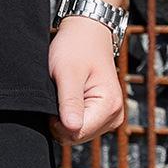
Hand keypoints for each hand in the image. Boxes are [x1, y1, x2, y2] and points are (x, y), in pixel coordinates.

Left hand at [48, 14, 124, 143]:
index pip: (76, 133)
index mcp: (109, 107)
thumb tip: (71, 129)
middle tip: (59, 90)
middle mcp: (114, 115)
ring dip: (65, 115)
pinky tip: (68, 95)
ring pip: (77, 132)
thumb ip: (70, 101)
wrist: (87, 32)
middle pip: (77, 135)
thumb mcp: (68, 72)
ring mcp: (109, 116)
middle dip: (61, 118)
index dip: (57, 121)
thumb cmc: (76, 47)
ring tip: (65, 89)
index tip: (53, 97)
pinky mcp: (102, 114)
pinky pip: (80, 125)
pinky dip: (69, 113)